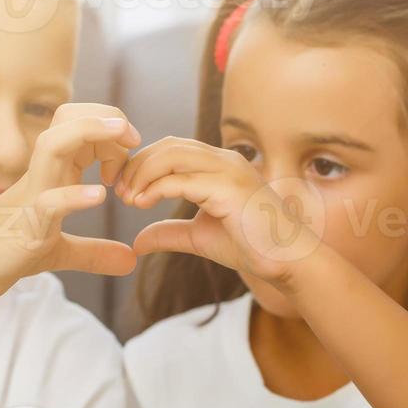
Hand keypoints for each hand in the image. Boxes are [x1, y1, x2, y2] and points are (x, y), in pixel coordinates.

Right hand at [0, 104, 141, 309]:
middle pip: (67, 119)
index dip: (110, 132)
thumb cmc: (3, 255)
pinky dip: (73, 196)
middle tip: (134, 139)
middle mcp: (40, 176)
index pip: (77, 125)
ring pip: (53, 145)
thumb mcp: (58, 252)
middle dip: (105, 118)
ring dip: (90, 133)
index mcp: (49, 174)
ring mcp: (30, 197)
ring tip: (123, 139)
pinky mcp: (24, 226)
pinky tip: (98, 197)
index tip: (129, 157)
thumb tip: (130, 261)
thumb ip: (94, 252)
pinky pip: (47, 202)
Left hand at [114, 135, 323, 287]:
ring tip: (129, 198)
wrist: (287, 261)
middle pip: (167, 145)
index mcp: (219, 165)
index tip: (124, 190)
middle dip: (137, 165)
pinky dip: (156, 188)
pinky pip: (182, 179)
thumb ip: (169, 233)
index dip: (142, 164)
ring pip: (172, 155)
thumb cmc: (251, 247)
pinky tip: (142, 203)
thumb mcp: (199, 237)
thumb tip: (136, 242)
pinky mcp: (228, 188)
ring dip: (143, 174)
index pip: (171, 148)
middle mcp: (224, 160)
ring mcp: (228, 170)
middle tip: (120, 192)